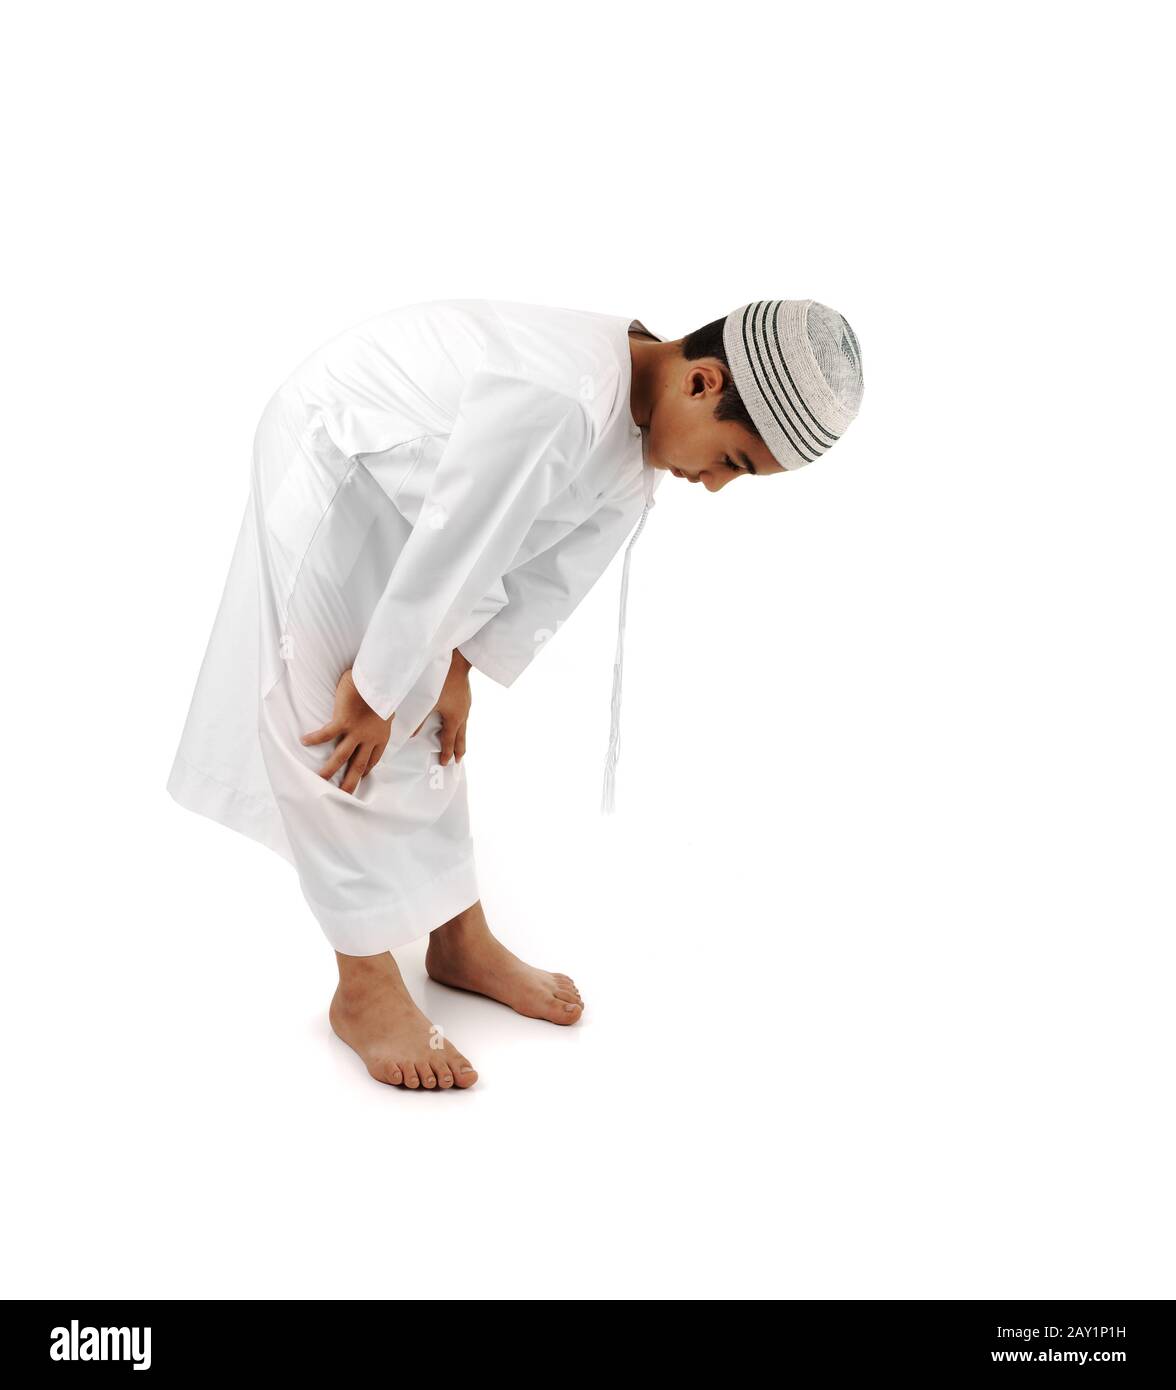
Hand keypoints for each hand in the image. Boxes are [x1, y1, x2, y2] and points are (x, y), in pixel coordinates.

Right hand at [301, 668, 391, 794]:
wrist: (380, 679)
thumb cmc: (384, 688)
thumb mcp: (388, 705)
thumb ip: (384, 712)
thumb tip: (385, 710)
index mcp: (381, 735)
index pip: (374, 758)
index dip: (367, 769)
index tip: (362, 776)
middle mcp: (369, 737)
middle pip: (359, 765)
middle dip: (351, 782)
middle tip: (344, 795)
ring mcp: (356, 731)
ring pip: (342, 756)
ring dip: (330, 769)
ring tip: (320, 779)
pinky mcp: (343, 722)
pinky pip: (326, 734)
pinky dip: (315, 738)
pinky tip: (304, 741)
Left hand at [414, 649, 470, 764]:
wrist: (457, 661)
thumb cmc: (441, 681)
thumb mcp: (427, 701)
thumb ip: (419, 720)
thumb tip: (411, 735)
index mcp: (453, 719)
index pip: (449, 741)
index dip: (446, 753)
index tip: (444, 763)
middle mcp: (462, 715)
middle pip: (461, 738)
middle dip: (459, 750)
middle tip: (458, 761)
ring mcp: (466, 706)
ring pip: (465, 727)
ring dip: (462, 738)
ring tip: (461, 744)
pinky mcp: (467, 697)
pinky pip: (464, 716)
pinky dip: (461, 725)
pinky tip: (458, 720)